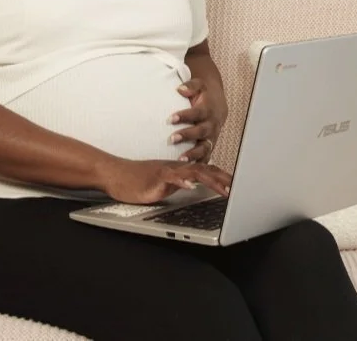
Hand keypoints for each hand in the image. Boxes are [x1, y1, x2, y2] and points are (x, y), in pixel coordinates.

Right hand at [99, 159, 232, 204]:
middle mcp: (177, 167)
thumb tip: (194, 187)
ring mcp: (168, 170)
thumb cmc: (138, 180)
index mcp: (180, 170)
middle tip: (240, 189)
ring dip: (211, 181)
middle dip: (224, 179)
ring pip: (194, 171)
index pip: (206, 171)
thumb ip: (179, 183)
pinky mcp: (156, 176)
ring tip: (225, 189)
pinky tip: (191, 186)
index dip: (223, 177)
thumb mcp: (164, 185)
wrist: (116, 174)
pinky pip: (172, 176)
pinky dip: (182, 180)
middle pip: (206, 170)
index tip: (238, 185)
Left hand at [170, 78, 227, 162]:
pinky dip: (199, 165)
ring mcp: (211, 138)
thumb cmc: (203, 96)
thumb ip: (190, 87)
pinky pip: (206, 158)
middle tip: (171, 139)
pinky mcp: (210, 147)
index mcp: (207, 110)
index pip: (197, 113)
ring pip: (204, 147)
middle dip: (187, 136)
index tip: (171, 119)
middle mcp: (211, 125)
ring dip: (193, 154)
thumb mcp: (199, 86)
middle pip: (200, 132)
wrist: (217, 105)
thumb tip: (180, 89)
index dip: (185, 116)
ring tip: (181, 159)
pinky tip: (189, 172)